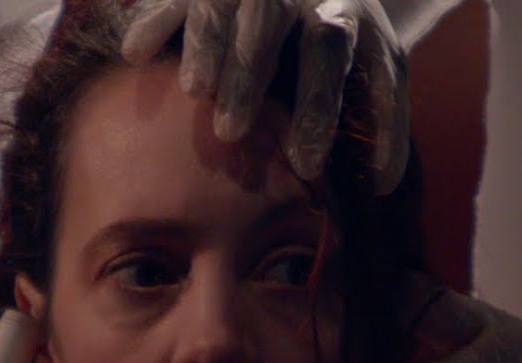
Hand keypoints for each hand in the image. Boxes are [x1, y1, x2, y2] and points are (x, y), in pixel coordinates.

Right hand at [122, 0, 408, 193]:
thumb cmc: (349, 46)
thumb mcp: (379, 71)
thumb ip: (385, 122)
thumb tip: (384, 184)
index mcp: (343, 14)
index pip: (330, 56)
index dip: (317, 109)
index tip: (305, 163)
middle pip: (269, 21)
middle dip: (249, 75)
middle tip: (232, 131)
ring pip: (221, 3)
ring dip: (206, 45)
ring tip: (194, 90)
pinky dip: (153, 22)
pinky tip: (135, 55)